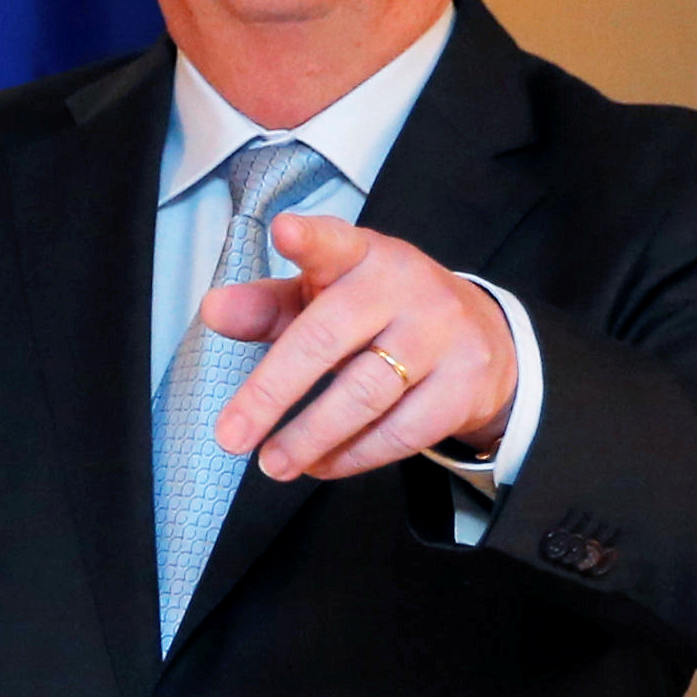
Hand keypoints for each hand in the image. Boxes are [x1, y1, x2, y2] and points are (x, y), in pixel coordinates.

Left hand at [202, 214, 516, 481]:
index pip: (334, 243)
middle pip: (328, 339)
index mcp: (362, 255)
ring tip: (272, 463)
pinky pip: (401, 432)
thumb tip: (214, 310)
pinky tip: (320, 464)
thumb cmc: (378, 313)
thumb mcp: (323, 297)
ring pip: (364, 394)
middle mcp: (404, 288)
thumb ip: (268, 305)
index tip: (285, 231)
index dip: (309, 240)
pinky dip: (353, 455)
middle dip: (272, 391)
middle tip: (231, 436)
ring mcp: (440, 336)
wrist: (482, 338)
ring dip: (310, 437)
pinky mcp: (463, 386)